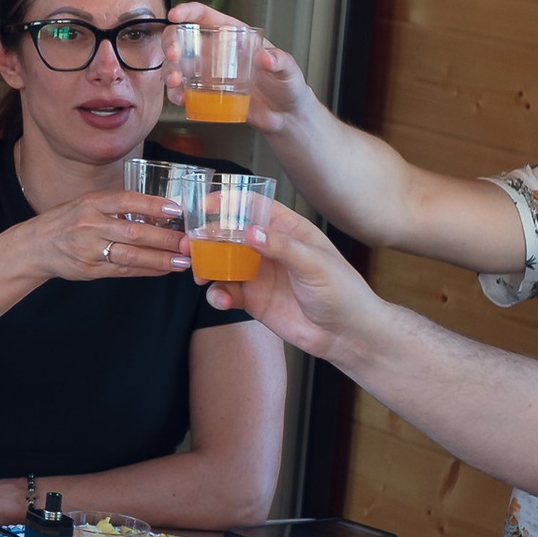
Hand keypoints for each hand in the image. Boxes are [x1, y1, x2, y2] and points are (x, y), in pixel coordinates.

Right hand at [22, 188, 191, 284]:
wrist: (35, 246)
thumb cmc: (66, 222)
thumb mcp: (85, 204)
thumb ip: (114, 206)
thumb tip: (156, 209)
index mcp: (90, 203)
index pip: (125, 200)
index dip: (152, 204)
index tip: (176, 210)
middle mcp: (89, 225)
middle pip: (133, 232)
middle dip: (164, 239)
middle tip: (186, 242)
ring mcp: (89, 250)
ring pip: (130, 255)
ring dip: (159, 259)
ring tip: (181, 261)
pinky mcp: (90, 269)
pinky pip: (123, 271)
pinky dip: (146, 270)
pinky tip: (163, 269)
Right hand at [168, 1, 307, 133]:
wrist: (286, 116)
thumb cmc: (288, 86)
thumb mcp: (288, 70)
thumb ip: (279, 61)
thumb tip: (265, 57)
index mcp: (234, 36)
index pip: (206, 17)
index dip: (188, 11)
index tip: (176, 14)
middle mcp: (217, 52)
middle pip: (183, 38)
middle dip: (171, 43)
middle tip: (173, 55)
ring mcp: (209, 73)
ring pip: (178, 65)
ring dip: (169, 71)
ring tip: (174, 82)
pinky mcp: (207, 94)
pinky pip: (184, 91)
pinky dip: (177, 95)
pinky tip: (181, 100)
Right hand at [197, 201, 380, 361]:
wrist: (347, 334)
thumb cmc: (342, 292)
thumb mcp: (315, 264)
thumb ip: (282, 247)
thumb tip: (250, 232)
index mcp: (288, 230)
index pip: (253, 206)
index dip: (227, 202)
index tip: (204, 205)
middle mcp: (270, 249)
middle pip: (230, 234)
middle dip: (207, 238)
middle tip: (191, 244)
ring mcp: (259, 274)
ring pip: (222, 263)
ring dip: (207, 267)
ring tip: (200, 275)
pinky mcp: (253, 300)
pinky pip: (226, 292)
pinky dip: (217, 295)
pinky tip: (221, 300)